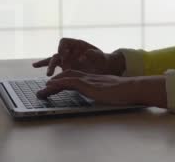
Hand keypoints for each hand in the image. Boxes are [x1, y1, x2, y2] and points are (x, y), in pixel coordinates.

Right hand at [32, 38, 123, 75]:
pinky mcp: (65, 66)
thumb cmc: (103, 60)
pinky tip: (34, 65)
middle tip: (51, 72)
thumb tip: (84, 56)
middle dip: (53, 62)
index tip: (63, 57)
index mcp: (76, 44)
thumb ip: (93, 55)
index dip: (62, 48)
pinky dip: (44, 65)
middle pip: (57, 53)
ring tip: (48, 74)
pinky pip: (54, 65)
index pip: (64, 42)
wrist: (104, 68)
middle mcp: (69, 50)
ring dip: (48, 66)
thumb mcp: (101, 57)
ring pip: (53, 60)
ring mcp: (66, 58)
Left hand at [36, 70, 166, 107]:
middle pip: (67, 76)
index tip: (53, 87)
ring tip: (42, 91)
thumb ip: (103, 92)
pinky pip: (71, 81)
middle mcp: (89, 77)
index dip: (62, 81)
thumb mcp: (110, 92)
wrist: (132, 88)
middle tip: (42, 91)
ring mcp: (89, 80)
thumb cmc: (125, 92)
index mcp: (93, 79)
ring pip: (66, 78)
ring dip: (52, 84)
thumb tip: (100, 97)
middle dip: (54, 83)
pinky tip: (52, 85)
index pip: (74, 78)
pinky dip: (60, 83)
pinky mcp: (89, 84)